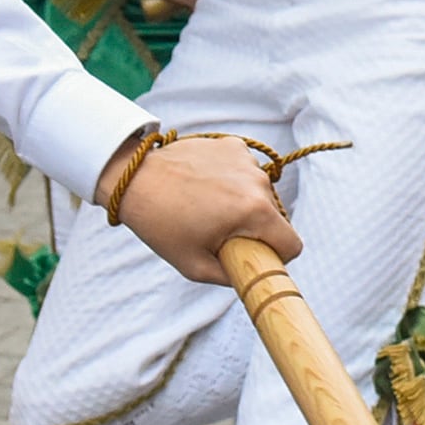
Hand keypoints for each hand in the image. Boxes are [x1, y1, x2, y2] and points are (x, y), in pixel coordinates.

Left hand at [101, 133, 301, 287]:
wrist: (133, 180)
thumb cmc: (162, 225)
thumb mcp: (196, 267)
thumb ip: (234, 276)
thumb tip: (255, 279)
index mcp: (254, 211)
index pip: (292, 244)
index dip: (276, 257)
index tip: (253, 256)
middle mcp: (257, 181)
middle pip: (275, 218)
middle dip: (255, 229)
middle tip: (219, 233)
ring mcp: (245, 159)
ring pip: (260, 194)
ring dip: (243, 204)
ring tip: (207, 207)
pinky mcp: (232, 145)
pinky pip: (245, 172)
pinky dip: (232, 181)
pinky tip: (205, 186)